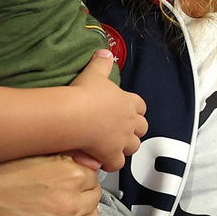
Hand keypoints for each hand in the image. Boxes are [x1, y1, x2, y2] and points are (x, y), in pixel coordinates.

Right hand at [69, 50, 146, 170]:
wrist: (75, 115)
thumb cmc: (84, 93)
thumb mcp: (93, 74)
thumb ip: (101, 63)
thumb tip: (105, 51)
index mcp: (128, 102)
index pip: (140, 106)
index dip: (135, 109)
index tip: (127, 111)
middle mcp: (130, 122)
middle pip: (142, 128)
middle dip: (134, 130)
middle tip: (120, 131)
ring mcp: (122, 140)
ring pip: (133, 146)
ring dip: (125, 147)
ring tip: (112, 147)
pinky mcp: (112, 154)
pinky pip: (117, 164)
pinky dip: (111, 164)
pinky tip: (102, 162)